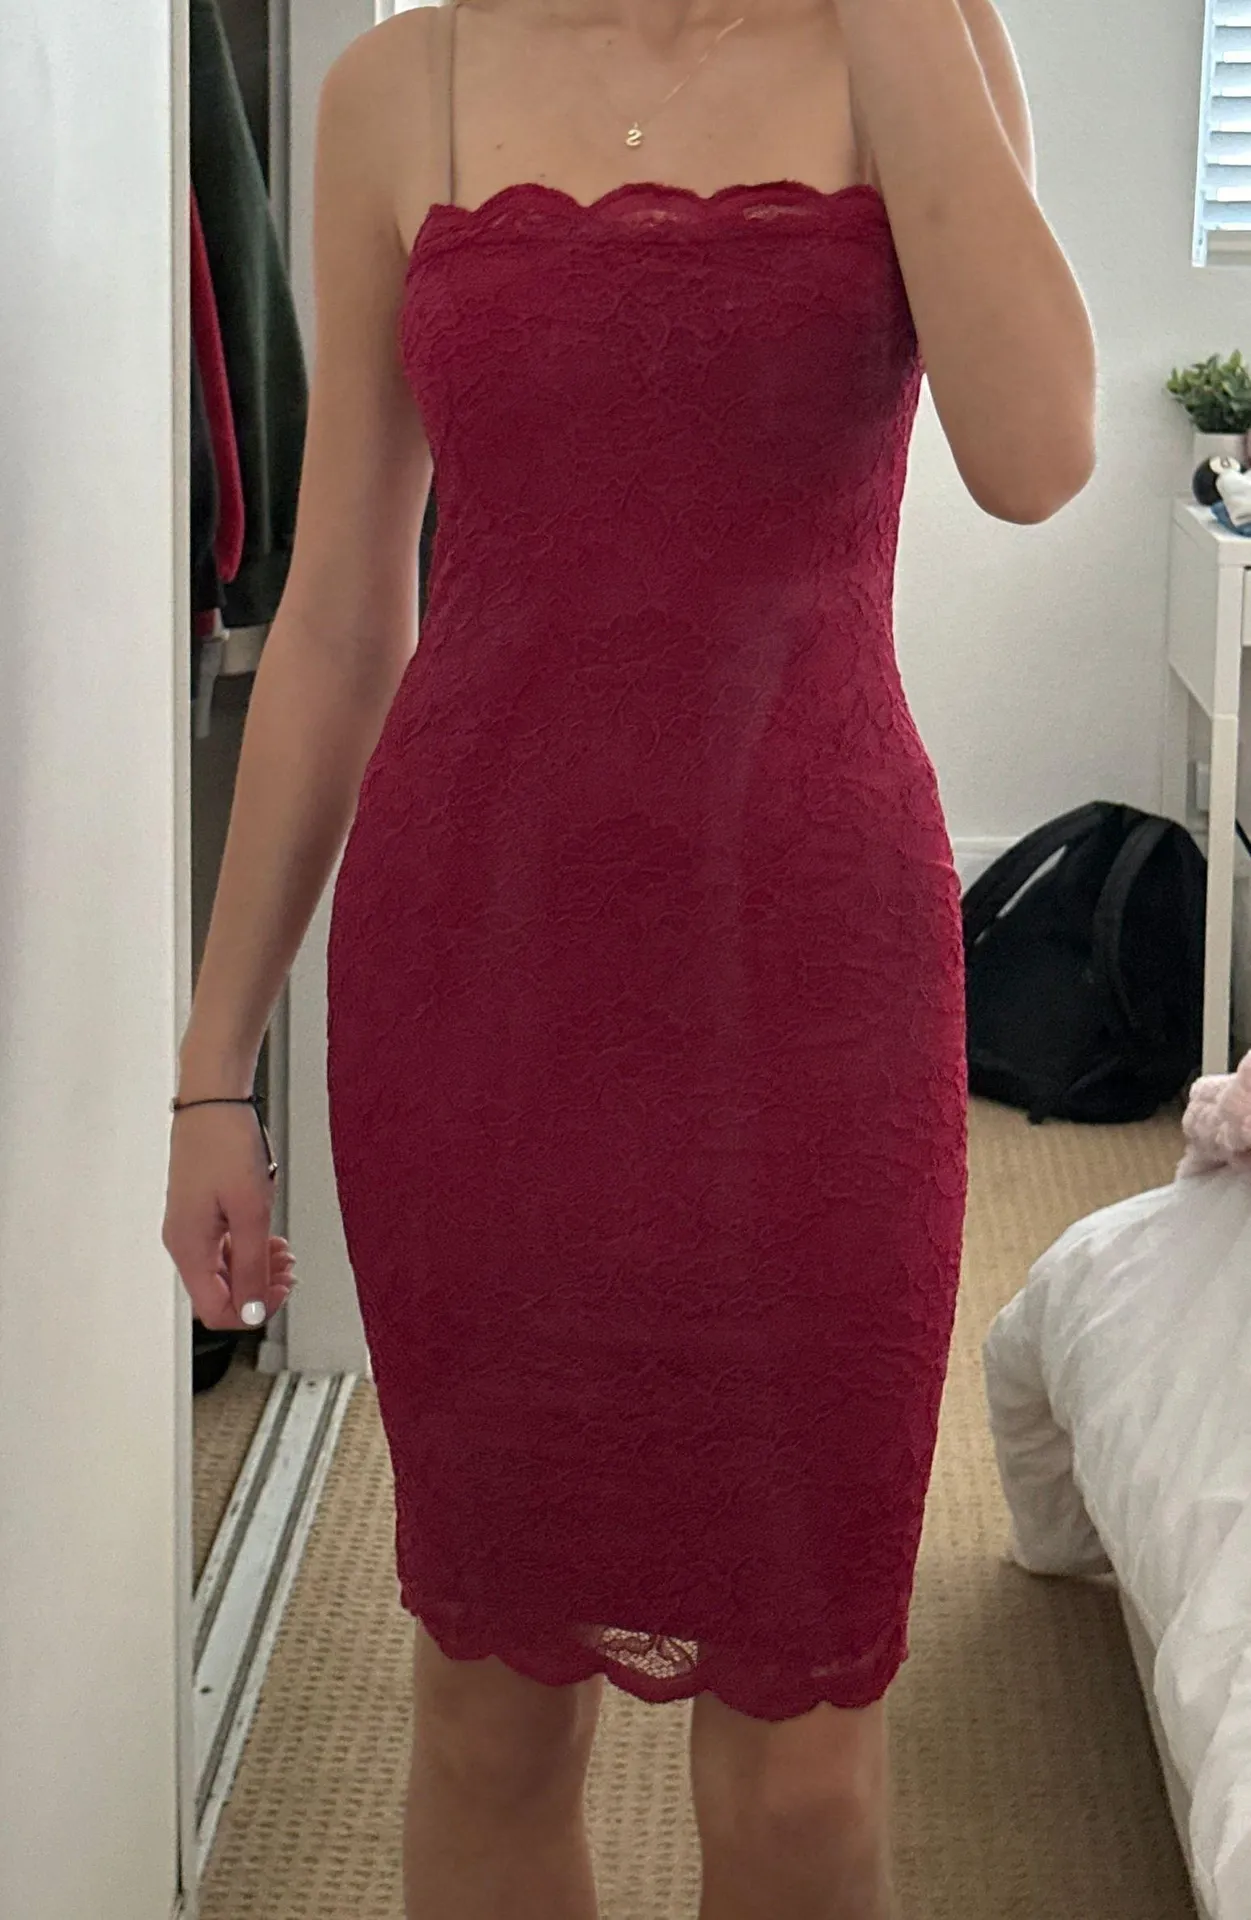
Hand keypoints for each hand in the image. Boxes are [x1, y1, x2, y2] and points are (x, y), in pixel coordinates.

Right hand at [162, 1104, 295, 1330]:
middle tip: (290, 1271)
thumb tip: (253, 1310)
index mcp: (189, 1248)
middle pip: (221, 1292)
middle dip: (260, 1287)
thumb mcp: (250, 1211)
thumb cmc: (227, 1144)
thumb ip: (251, 1266)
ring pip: (225, 1269)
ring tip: (285, 1253)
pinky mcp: (200, 1210)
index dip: (252, 1310)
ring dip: (258, 1267)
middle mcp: (184, 1242)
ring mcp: (191, 1226)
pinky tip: (270, 1237)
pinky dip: (249, 1247)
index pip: (216, 1310)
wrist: (214, 1099)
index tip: (282, 1292)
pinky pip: (224, 1245)